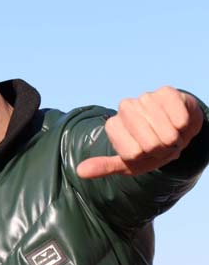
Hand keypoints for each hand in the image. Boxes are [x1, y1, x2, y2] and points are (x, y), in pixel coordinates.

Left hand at [76, 86, 203, 178]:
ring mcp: (144, 98)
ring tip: (169, 132)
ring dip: (174, 138)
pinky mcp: (166, 92)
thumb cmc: (150, 150)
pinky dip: (183, 127)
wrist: (175, 129)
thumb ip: (105, 166)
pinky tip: (178, 121)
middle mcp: (125, 108)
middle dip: (160, 149)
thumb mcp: (127, 163)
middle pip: (150, 144)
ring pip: (167, 134)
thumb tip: (80, 172)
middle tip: (159, 143)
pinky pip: (179, 120)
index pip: (133, 154)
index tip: (143, 151)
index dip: (144, 157)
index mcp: (113, 125)